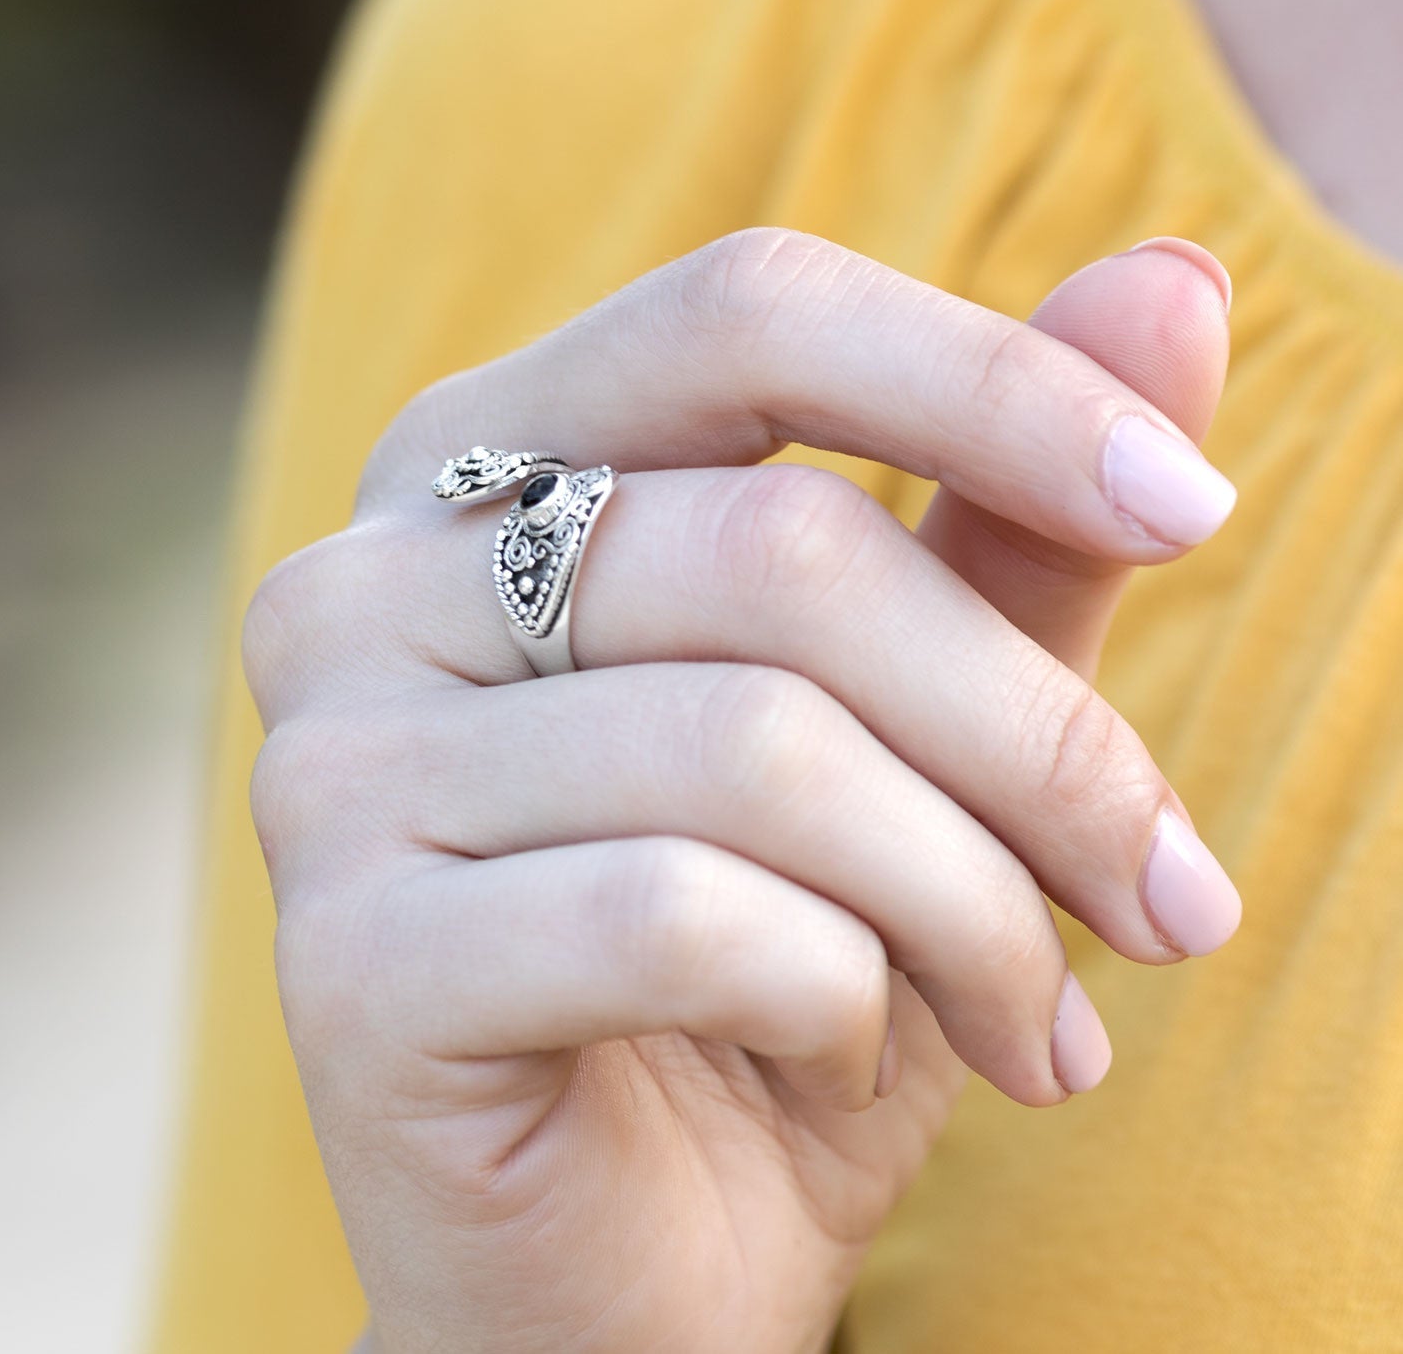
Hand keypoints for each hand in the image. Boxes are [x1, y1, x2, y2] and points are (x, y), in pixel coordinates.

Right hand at [243, 229, 1240, 1353]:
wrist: (626, 1245)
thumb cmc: (777, 963)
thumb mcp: (923, 728)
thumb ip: (1009, 511)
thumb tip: (1178, 279)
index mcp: (490, 464)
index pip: (745, 313)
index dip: (987, 383)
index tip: (1192, 506)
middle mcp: (372, 581)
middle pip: (784, 554)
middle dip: (1036, 743)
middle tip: (1162, 896)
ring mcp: (332, 766)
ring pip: (757, 746)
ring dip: (968, 904)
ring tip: (1035, 1017)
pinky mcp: (346, 957)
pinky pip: (675, 915)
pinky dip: (836, 1000)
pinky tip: (842, 1055)